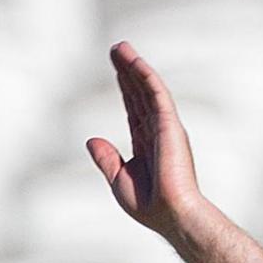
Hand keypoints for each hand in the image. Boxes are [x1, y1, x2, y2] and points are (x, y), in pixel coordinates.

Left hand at [85, 41, 205, 236]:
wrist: (171, 215)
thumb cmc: (150, 206)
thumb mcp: (119, 181)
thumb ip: (106, 159)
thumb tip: (91, 140)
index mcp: (147, 146)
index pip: (134, 109)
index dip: (125, 88)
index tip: (117, 69)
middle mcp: (158, 132)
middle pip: (139, 94)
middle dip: (127, 71)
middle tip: (116, 49)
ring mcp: (165, 127)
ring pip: (147, 89)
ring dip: (134, 66)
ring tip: (120, 47)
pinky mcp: (170, 125)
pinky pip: (157, 94)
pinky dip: (146, 76)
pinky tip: (134, 62)